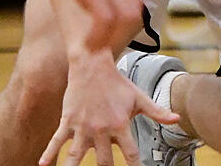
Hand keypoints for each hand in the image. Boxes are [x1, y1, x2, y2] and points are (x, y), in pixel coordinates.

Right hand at [0, 0, 144, 52]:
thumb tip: (92, 7)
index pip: (136, 1)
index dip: (127, 25)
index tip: (110, 38)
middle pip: (134, 12)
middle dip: (121, 36)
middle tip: (102, 48)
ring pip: (124, 18)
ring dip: (110, 40)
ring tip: (92, 49)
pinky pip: (104, 18)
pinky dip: (98, 36)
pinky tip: (84, 44)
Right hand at [39, 52, 178, 165]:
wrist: (93, 64)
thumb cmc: (117, 83)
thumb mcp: (139, 97)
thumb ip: (157, 112)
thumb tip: (177, 119)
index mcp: (120, 125)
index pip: (130, 154)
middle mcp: (101, 129)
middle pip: (104, 162)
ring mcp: (82, 126)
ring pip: (76, 155)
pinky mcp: (68, 120)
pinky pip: (57, 140)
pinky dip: (49, 153)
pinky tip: (43, 164)